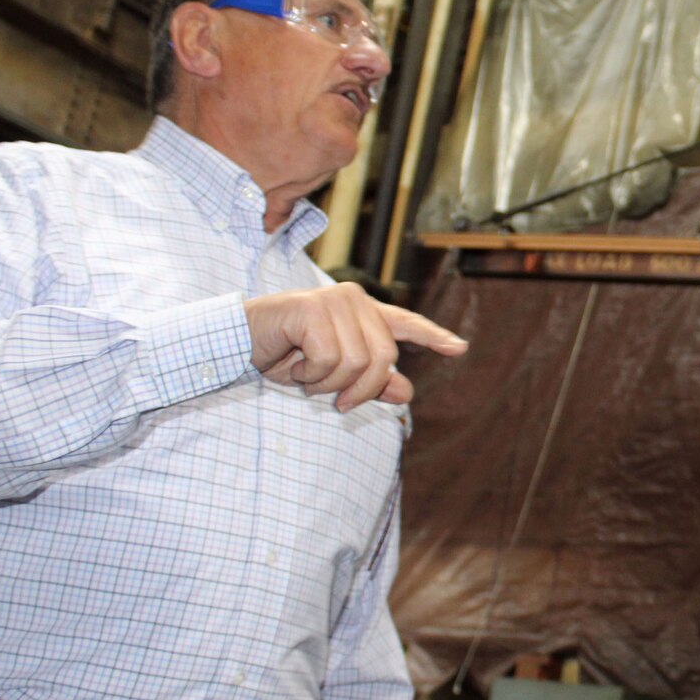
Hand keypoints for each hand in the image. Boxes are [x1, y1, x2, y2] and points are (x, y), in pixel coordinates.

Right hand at [244, 283, 466, 410]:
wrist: (240, 342)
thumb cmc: (286, 355)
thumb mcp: (332, 375)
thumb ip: (370, 382)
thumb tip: (406, 392)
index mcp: (363, 313)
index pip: (406, 324)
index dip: (433, 337)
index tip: (459, 348)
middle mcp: (354, 300)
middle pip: (382, 359)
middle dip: (358, 389)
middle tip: (333, 399)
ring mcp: (335, 301)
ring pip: (356, 363)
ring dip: (326, 382)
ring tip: (305, 373)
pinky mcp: (313, 309)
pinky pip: (329, 359)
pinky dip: (309, 373)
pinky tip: (292, 362)